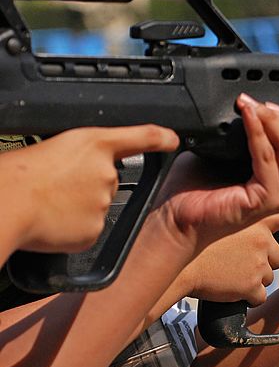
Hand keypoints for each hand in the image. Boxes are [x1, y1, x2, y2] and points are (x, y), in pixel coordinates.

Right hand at [2, 125, 178, 252]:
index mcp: (93, 143)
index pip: (140, 137)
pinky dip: (71, 229)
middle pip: (107, 180)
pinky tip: (51, 221)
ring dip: (77, 206)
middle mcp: (106, 172)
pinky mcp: (96, 230)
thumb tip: (78, 174)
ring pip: (96, 206)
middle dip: (86, 185)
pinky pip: (88, 229)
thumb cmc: (15, 174)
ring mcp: (103, 203)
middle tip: (55, 186)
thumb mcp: (52, 148)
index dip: (160, 138)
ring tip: (47, 202)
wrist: (6, 204)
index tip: (174, 140)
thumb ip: (78, 159)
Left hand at [155, 94, 278, 251]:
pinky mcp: (265, 199)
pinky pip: (267, 155)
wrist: (176, 215)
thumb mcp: (235, 151)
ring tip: (253, 106)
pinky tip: (246, 115)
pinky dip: (256, 130)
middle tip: (270, 106)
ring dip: (273, 119)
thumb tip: (261, 105)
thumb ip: (257, 133)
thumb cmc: (199, 186)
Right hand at [177, 198, 278, 305]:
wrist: (173, 255)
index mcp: (256, 214)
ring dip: (254, 272)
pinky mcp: (253, 284)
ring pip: (267, 271)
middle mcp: (264, 236)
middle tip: (237, 254)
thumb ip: (236, 203)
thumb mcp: (216, 203)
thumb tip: (239, 197)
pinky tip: (227, 285)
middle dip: (263, 254)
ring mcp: (260, 260)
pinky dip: (244, 293)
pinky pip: (256, 293)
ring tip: (229, 268)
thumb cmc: (185, 226)